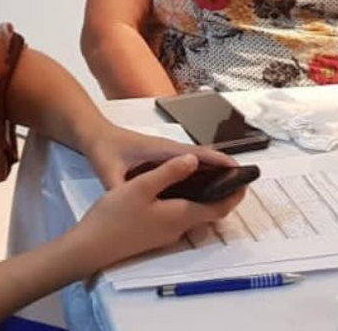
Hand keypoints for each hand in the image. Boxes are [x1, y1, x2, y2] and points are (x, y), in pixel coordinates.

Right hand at [66, 154, 245, 271]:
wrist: (91, 247)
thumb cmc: (114, 217)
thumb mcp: (140, 187)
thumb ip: (168, 173)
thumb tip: (194, 161)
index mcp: (179, 215)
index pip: (218, 207)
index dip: (234, 194)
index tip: (243, 179)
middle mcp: (177, 228)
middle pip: (208, 212)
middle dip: (221, 194)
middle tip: (225, 174)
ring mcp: (164, 234)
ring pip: (193, 214)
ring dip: (203, 198)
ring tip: (203, 176)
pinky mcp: (153, 234)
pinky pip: (178, 217)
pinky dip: (187, 202)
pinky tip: (174, 190)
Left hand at [81, 120, 236, 190]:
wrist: (95, 135)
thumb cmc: (103, 149)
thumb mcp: (108, 170)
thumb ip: (117, 185)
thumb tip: (126, 202)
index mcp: (160, 150)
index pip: (196, 154)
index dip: (219, 162)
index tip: (238, 171)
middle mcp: (168, 149)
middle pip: (204, 158)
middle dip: (225, 170)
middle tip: (242, 188)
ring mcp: (167, 153)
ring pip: (198, 162)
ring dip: (215, 173)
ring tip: (230, 193)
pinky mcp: (163, 159)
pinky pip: (189, 166)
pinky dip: (203, 174)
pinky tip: (205, 191)